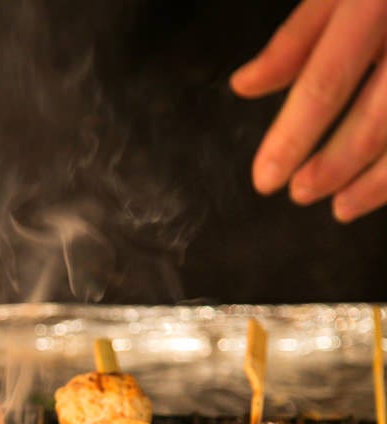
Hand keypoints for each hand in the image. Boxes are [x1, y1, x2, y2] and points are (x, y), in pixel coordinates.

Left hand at [230, 0, 386, 221]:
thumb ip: (296, 39)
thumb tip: (245, 86)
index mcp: (376, 2)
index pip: (326, 81)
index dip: (293, 137)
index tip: (266, 178)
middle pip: (378, 117)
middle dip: (335, 165)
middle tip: (302, 193)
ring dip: (377, 182)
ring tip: (343, 208)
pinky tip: (384, 187)